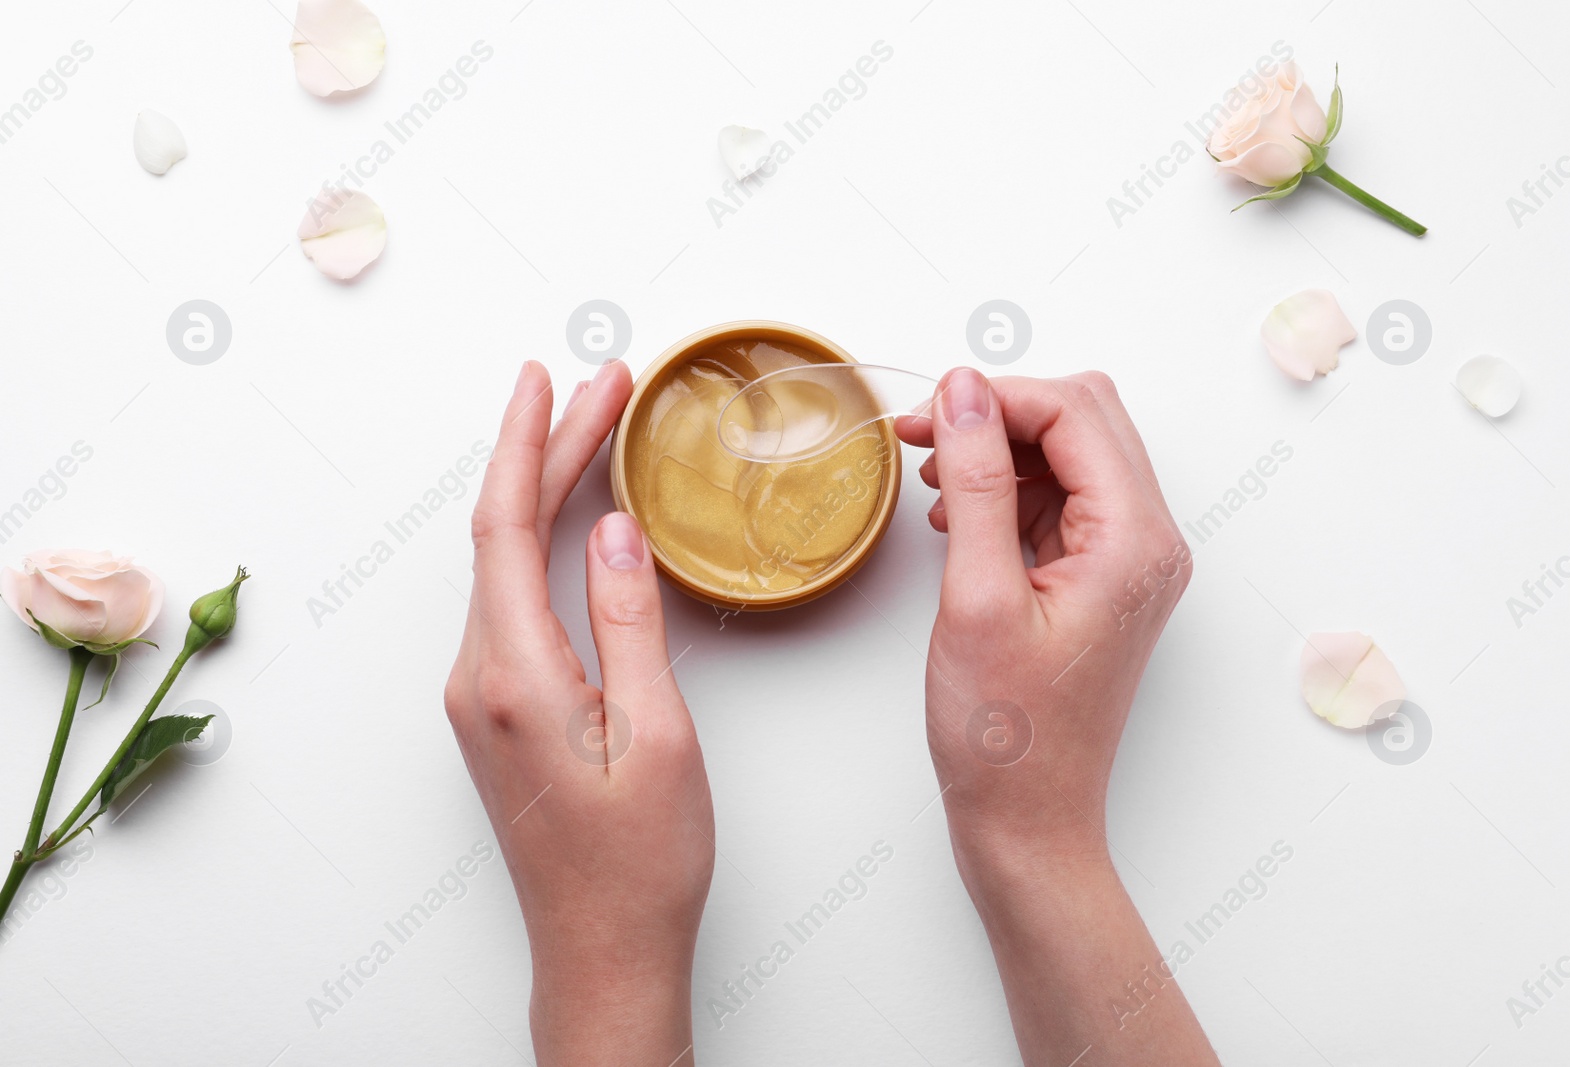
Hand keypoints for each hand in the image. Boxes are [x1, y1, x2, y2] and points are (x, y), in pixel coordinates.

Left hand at [445, 360, 712, 1066]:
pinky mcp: (495, 708)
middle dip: (548, 450)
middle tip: (602, 387)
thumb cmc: (638, 861)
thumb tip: (609, 531)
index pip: (505, 527)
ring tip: (595, 432)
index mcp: (511, 677)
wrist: (602, 948)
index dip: (527, 441)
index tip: (549, 378)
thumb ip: (627, 623)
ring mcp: (478, 695)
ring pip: (504, 563)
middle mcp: (476, 678)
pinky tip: (571, 519)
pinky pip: (511, 599)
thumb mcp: (657, 734)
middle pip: (502, 533)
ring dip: (544, 491)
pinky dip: (540, 542)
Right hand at [896, 367, 1216, 1064]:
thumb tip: (964, 391)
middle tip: (925, 436)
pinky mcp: (1102, 580)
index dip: (996, 397)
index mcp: (1134, 541)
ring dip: (1001, 449)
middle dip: (1000, 412)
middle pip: (1083, 419)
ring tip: (933, 479)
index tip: (927, 416)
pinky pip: (1062, 500)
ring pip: (1071, 454)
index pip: (1075, 412)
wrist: (1028, 820)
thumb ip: (976, 482)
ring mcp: (1130, 561)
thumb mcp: (978, 596)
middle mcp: (1148, 541)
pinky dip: (1008, 490)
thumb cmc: (1006, 734)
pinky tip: (956, 517)